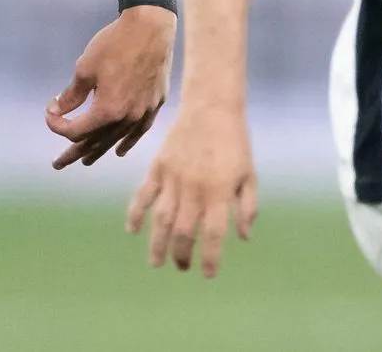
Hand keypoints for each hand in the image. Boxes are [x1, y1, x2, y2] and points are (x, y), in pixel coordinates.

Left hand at [46, 4, 175, 168]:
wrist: (151, 27)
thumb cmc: (115, 44)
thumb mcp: (85, 68)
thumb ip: (71, 95)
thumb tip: (59, 109)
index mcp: (107, 111)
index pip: (76, 130)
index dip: (57, 124)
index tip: (50, 110)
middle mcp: (126, 119)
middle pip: (94, 143)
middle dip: (73, 152)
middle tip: (57, 163)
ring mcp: (143, 114)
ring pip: (116, 140)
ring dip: (98, 150)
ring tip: (84, 161)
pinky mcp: (154, 105)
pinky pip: (137, 132)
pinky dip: (126, 142)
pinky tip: (118, 150)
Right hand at [127, 100, 256, 276]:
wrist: (212, 106)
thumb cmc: (235, 142)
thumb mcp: (249, 175)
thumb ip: (247, 207)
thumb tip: (243, 238)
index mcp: (219, 192)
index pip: (214, 234)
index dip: (211, 257)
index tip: (207, 274)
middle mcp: (194, 188)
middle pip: (184, 232)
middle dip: (182, 255)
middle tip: (181, 267)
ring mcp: (174, 178)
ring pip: (162, 219)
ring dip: (157, 244)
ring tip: (156, 263)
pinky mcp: (159, 166)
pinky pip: (144, 195)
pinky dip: (135, 213)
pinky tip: (132, 230)